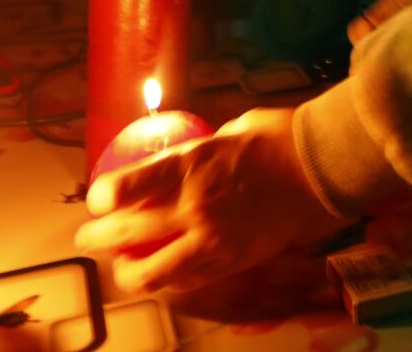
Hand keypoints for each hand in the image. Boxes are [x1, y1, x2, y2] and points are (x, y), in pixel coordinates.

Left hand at [75, 108, 339, 294]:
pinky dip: (169, 280)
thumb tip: (184, 158)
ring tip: (122, 269)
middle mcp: (195, 207)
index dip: (102, 197)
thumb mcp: (231, 131)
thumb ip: (202, 151)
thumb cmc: (279, 137)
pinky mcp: (232, 261)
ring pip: (153, 272)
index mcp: (191, 166)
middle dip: (98, 239)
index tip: (96, 198)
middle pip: (129, 232)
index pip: (128, 187)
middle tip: (88, 238)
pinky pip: (189, 280)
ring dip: (128, 272)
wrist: (322, 167)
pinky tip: (164, 275)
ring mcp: (213, 239)